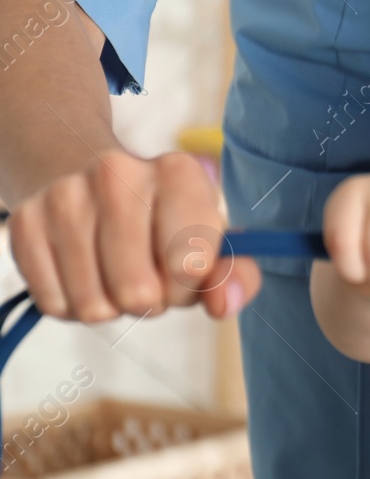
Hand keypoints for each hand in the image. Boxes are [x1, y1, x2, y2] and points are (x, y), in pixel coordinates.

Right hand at [7, 149, 251, 320]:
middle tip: (152, 277)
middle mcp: (118, 174)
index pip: (190, 264)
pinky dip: (73, 305)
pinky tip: (84, 273)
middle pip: (138, 293)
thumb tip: (223, 305)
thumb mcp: (212, 238)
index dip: (190, 287)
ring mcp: (64, 196)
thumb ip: (234, 273)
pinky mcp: (25, 222)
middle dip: (152, 302)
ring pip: (92, 305)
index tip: (187, 272)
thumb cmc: (166, 221)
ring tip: (118, 274)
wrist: (91, 180)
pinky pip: (53, 303)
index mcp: (178, 172)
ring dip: (111, 307)